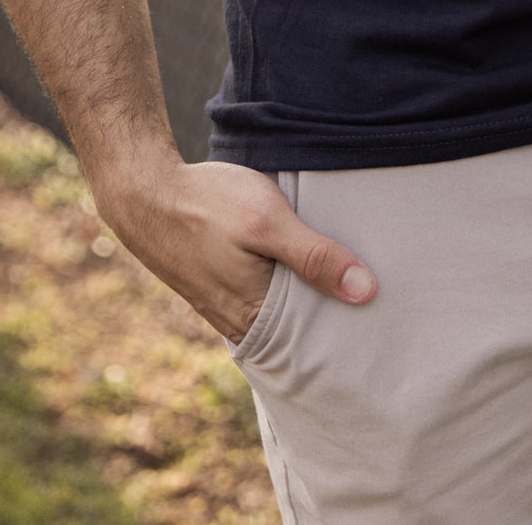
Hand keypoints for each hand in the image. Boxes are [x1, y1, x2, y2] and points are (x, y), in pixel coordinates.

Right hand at [92, 153, 376, 342]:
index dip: (351, 328)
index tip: (388, 316)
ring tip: (349, 284)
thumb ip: (314, 256)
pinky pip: (262, 299)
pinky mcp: (218, 287)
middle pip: (302, 330)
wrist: (144, 192)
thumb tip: (366, 292)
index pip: (319, 339)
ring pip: (283, 313)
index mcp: (258, 316)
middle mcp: (241, 322)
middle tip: (379, 301)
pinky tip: (302, 270)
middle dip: (334, 318)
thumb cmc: (208, 203)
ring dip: (310, 300)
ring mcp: (227, 306)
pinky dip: (286, 289)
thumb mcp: (268, 221)